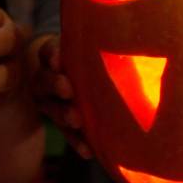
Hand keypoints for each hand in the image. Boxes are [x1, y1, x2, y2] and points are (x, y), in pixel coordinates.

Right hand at [28, 34, 92, 158]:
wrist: (66, 77)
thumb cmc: (85, 57)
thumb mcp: (85, 47)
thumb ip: (100, 43)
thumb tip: (137, 30)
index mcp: (52, 55)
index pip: (47, 51)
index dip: (52, 54)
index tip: (59, 60)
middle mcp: (45, 78)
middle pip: (44, 79)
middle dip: (55, 84)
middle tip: (68, 90)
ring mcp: (49, 101)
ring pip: (52, 108)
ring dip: (64, 114)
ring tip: (77, 121)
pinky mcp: (59, 122)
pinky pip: (65, 133)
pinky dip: (77, 141)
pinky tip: (89, 152)